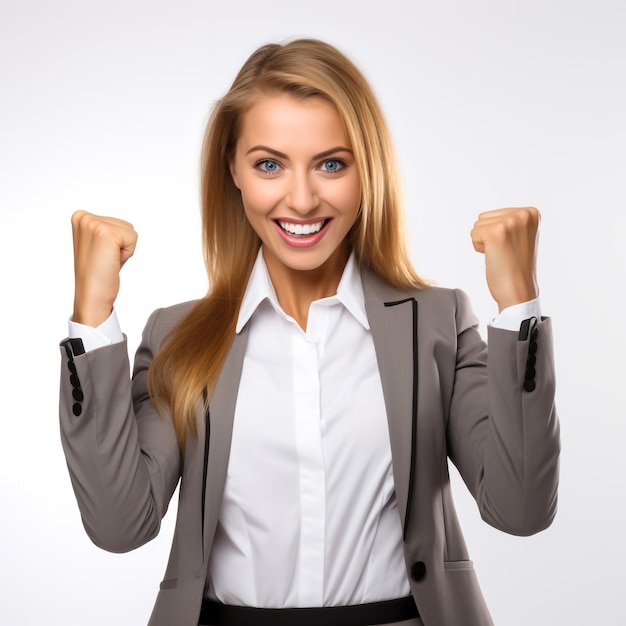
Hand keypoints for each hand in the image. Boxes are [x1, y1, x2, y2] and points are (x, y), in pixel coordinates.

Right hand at [71, 210, 137, 325]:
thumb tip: (113, 225)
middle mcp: (84, 217)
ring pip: (130, 231)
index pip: (116, 223)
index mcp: (80, 217)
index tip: (100, 255)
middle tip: (104, 259)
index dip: (115, 242)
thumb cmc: (96, 274)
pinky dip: (128, 253)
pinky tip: (112, 262)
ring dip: (124, 250)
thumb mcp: (95, 244)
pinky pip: (133, 238)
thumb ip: (103, 230)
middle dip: (120, 245)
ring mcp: (93, 224)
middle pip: (125, 225)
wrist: (91, 296)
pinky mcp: (106, 234)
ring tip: (107, 260)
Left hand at [470, 207, 539, 311]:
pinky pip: (473, 235)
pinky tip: (494, 257)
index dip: (497, 234)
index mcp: (530, 213)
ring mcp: (510, 222)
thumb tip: (490, 217)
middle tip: (505, 252)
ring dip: (484, 242)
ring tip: (501, 254)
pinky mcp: (496, 233)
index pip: (495, 214)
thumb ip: (510, 221)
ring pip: (477, 225)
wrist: (518, 290)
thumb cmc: (516, 268)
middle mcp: (522, 214)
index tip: (511, 247)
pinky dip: (479, 248)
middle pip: (484, 218)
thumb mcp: (520, 236)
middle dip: (489, 236)